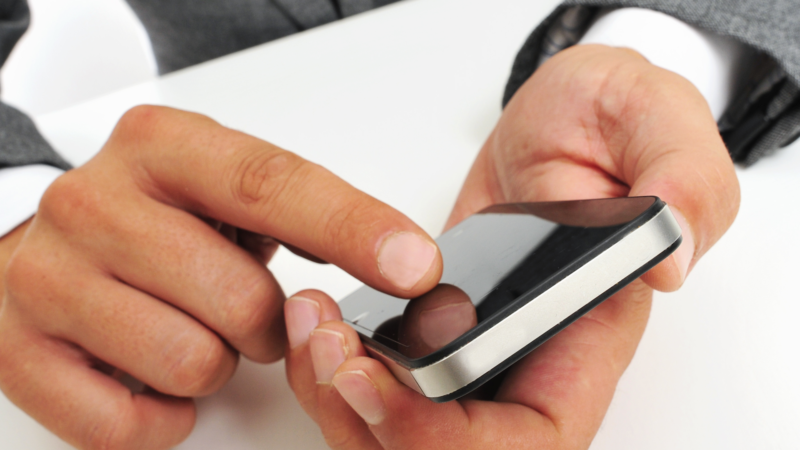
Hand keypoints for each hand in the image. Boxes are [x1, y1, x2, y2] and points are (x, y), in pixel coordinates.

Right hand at [0, 105, 442, 449]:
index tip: (416, 267)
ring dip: (214, 363)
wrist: (52, 246)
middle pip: (242, 297)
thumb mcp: (226, 192)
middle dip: (266, 323)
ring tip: (190, 330)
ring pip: (193, 362)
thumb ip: (307, 215)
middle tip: (242, 307)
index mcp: (162, 147)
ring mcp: (49, 277)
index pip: (273, 185)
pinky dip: (163, 413)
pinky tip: (152, 372)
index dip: (353, 229)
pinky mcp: (18, 351)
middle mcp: (95, 202)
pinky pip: (128, 423)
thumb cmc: (158, 219)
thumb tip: (405, 262)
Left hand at [284, 45, 739, 448]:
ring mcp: (476, 345)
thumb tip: (669, 258)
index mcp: (589, 333)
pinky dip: (332, 364)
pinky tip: (316, 313)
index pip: (530, 436)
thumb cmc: (612, 122)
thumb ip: (682, 183)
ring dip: (340, 397)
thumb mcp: (658, 123)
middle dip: (373, 422)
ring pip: (400, 428)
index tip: (387, 382)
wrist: (567, 119)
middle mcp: (530, 358)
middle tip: (331, 349)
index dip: (451, 439)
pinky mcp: (434, 324)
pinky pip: (379, 378)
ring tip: (312, 322)